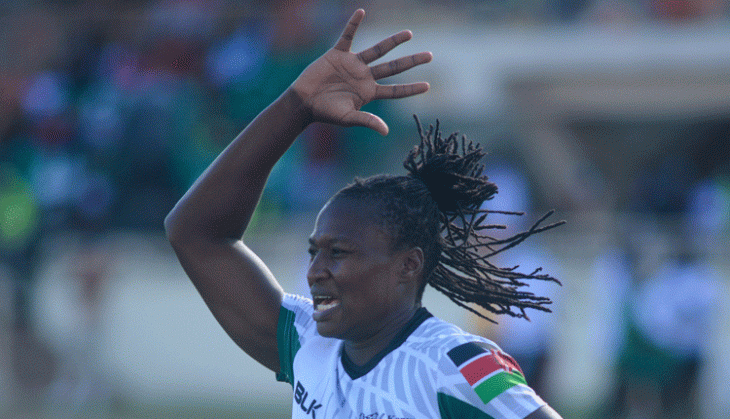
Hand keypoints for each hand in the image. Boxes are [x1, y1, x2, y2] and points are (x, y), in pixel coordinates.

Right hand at [292, 9, 431, 135]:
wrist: (304, 101)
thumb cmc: (325, 113)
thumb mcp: (348, 118)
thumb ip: (367, 121)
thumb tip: (385, 132)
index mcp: (369, 92)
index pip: (395, 90)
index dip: (411, 88)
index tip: (428, 86)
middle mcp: (364, 76)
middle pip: (393, 67)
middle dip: (411, 61)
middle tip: (430, 56)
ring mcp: (353, 64)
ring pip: (378, 50)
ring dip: (393, 41)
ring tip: (410, 34)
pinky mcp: (338, 54)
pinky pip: (347, 36)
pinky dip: (353, 24)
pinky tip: (361, 12)